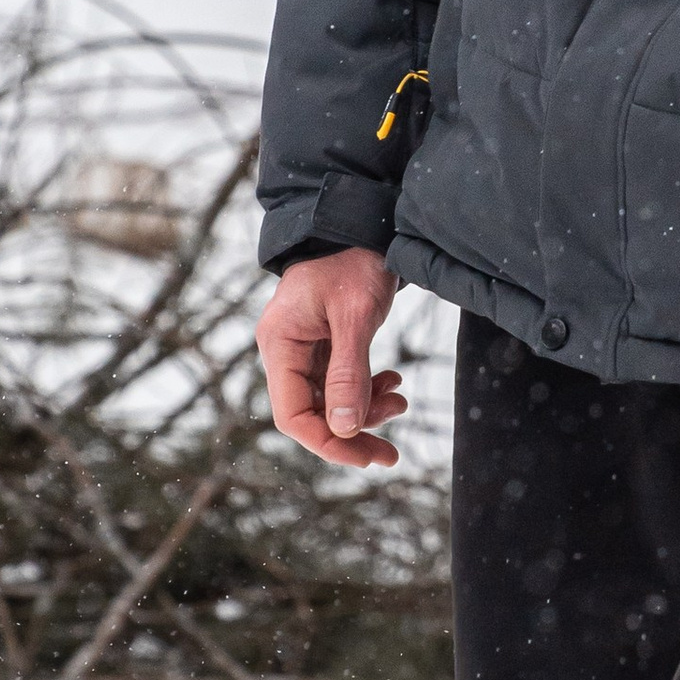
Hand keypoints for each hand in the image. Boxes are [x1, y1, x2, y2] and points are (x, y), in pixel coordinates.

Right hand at [257, 249, 404, 469]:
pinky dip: (368, 389)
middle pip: (311, 414)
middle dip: (352, 434)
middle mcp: (284, 350)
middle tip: (391, 454)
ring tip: (400, 400)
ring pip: (329, 402)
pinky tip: (392, 383)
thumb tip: (345, 429)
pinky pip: (341, 382)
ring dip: (366, 410)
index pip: (291, 415)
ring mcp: (303, 349)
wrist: (360, 223)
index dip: (327, 443)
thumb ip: (349, 373)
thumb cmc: (353, 260)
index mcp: (279, 343)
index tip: (365, 456)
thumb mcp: (355, 316)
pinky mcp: (323, 345)